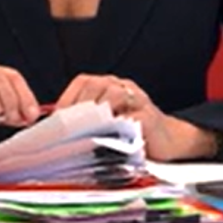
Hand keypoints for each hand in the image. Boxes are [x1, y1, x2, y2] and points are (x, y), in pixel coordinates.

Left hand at [55, 74, 217, 160]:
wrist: (168, 140)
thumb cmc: (129, 131)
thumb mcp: (104, 121)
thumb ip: (83, 120)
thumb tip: (54, 128)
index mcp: (107, 84)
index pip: (82, 82)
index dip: (67, 99)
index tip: (56, 119)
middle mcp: (121, 86)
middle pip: (95, 85)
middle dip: (79, 106)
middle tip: (69, 126)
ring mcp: (138, 99)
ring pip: (114, 96)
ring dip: (97, 114)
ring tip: (86, 130)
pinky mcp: (150, 116)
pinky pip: (132, 117)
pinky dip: (119, 127)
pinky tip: (109, 138)